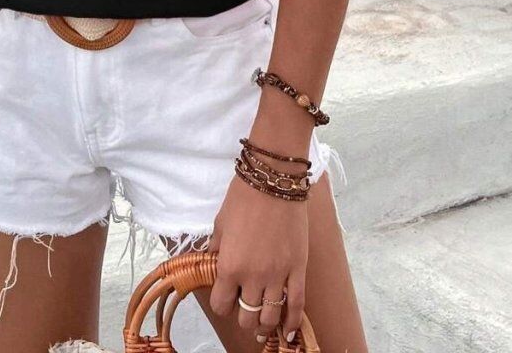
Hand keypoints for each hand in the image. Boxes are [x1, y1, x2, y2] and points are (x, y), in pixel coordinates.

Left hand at [208, 171, 307, 343]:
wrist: (274, 181)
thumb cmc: (243, 197)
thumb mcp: (220, 222)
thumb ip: (217, 248)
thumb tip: (213, 261)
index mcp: (230, 266)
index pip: (221, 304)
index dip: (222, 303)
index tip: (225, 296)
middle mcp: (253, 277)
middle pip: (247, 315)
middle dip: (243, 315)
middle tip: (244, 306)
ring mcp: (278, 275)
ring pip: (271, 315)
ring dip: (265, 323)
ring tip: (262, 324)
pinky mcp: (298, 269)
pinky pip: (296, 304)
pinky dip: (292, 321)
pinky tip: (288, 330)